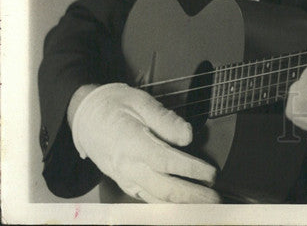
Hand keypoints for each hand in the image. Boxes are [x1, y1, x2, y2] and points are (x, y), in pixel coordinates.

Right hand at [69, 83, 219, 202]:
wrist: (85, 117)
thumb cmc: (115, 105)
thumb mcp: (141, 101)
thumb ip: (166, 119)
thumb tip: (188, 136)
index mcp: (132, 142)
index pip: (165, 161)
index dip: (190, 170)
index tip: (211, 173)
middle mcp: (127, 166)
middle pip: (163, 188)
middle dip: (192, 196)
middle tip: (217, 198)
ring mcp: (125, 178)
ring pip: (156, 199)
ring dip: (183, 205)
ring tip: (206, 206)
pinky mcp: (125, 183)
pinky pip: (147, 199)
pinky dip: (166, 206)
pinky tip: (183, 207)